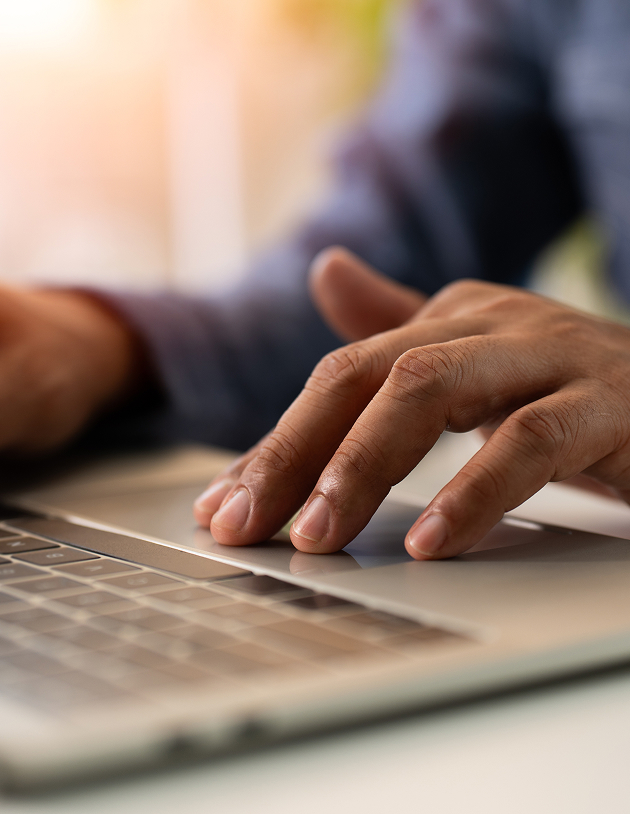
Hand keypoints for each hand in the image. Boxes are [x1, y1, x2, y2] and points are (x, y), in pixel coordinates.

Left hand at [194, 247, 629, 558]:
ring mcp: (551, 356)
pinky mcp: (613, 405)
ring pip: (430, 391)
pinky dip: (474, 493)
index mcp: (450, 319)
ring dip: (362, 467)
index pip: (341, 376)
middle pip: (366, 376)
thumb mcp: (477, 357)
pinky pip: (531, 442)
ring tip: (316, 537)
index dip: (278, 441)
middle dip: (295, 451)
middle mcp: (490, 324)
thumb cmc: (572, 388)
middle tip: (242, 523)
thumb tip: (324, 270)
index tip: (223, 507)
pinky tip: (430, 542)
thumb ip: (398, 328)